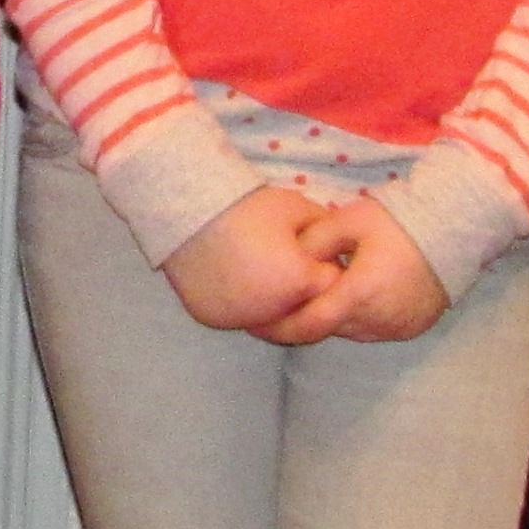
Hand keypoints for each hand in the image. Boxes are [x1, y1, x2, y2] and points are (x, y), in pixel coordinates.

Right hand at [161, 187, 332, 333]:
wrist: (188, 212)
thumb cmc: (247, 208)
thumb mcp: (297, 208)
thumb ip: (326, 228)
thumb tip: (340, 242)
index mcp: (300, 283)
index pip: (330, 285)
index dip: (324, 268)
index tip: (311, 253)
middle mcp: (274, 310)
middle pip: (302, 309)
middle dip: (302, 291)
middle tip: (283, 262)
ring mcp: (241, 318)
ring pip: (270, 318)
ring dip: (273, 303)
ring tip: (260, 270)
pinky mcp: (214, 320)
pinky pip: (238, 317)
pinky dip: (241, 305)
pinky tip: (235, 278)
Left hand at [255, 197, 450, 346]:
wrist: (454, 231)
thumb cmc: (399, 222)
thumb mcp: (349, 221)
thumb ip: (313, 242)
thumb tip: (284, 260)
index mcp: (360, 293)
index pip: (309, 323)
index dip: (278, 325)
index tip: (255, 321)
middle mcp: (378, 319)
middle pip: (326, 330)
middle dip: (299, 322)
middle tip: (274, 309)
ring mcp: (396, 328)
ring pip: (348, 332)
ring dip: (328, 320)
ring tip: (309, 301)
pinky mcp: (410, 329)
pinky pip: (371, 331)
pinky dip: (354, 320)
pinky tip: (345, 299)